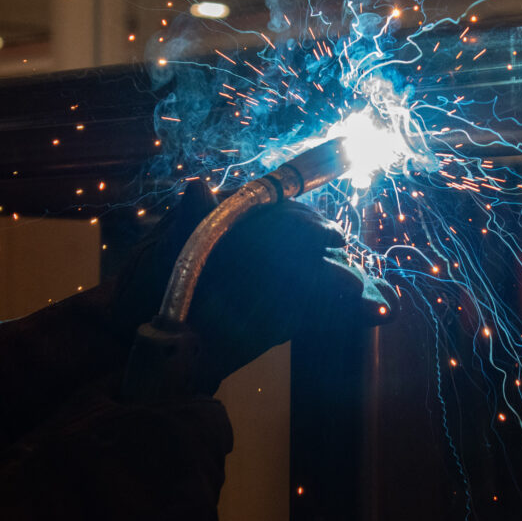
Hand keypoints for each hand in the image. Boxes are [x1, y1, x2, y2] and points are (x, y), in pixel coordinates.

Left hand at [113, 182, 394, 393]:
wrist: (138, 336)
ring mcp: (275, 284)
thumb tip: (198, 184)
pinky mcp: (281, 315)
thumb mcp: (163, 248)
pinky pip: (319, 312)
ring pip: (322, 281)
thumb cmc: (146, 281)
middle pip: (312, 253)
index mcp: (243, 225)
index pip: (284, 219)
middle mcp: (265, 251)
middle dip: (339, 266)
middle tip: (357, 284)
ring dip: (354, 290)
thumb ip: (188, 220)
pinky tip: (377, 314)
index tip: (327, 239)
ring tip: (383, 304)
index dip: (307, 228)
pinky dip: (346, 313)